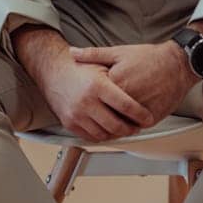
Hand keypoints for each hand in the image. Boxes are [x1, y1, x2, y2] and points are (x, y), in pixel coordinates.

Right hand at [34, 51, 154, 142]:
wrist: (54, 72)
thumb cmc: (81, 69)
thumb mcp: (101, 66)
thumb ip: (120, 78)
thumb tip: (142, 88)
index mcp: (97, 85)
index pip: (125, 105)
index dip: (140, 114)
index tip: (148, 118)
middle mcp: (86, 101)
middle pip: (116, 125)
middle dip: (131, 128)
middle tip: (138, 126)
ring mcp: (76, 114)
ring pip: (104, 134)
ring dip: (117, 134)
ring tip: (125, 128)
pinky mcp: (69, 123)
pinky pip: (90, 137)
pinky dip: (102, 136)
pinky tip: (109, 129)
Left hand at [68, 41, 197, 128]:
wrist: (177, 64)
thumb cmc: (149, 57)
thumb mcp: (119, 52)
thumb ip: (94, 54)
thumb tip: (73, 53)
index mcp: (116, 82)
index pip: (94, 98)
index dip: (89, 99)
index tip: (86, 98)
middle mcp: (127, 98)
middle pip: (105, 114)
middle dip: (99, 114)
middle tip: (95, 111)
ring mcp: (139, 110)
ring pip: (118, 124)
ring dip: (113, 123)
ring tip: (109, 117)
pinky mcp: (151, 118)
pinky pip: (134, 128)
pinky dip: (128, 126)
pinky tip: (125, 120)